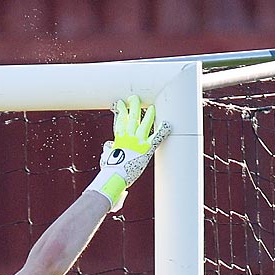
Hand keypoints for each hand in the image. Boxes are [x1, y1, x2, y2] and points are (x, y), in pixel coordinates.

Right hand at [88, 96, 169, 211]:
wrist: (115, 176)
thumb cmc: (110, 170)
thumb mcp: (106, 157)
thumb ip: (108, 149)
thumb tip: (109, 146)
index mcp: (119, 138)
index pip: (120, 120)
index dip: (120, 111)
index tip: (120, 103)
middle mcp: (128, 137)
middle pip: (132, 117)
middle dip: (133, 106)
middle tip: (134, 98)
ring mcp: (138, 141)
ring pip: (145, 123)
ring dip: (149, 115)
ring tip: (152, 107)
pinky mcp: (147, 148)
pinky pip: (157, 138)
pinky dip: (163, 131)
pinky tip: (168, 125)